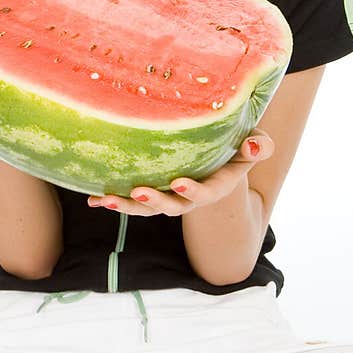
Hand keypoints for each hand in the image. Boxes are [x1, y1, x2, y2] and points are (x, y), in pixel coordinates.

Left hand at [87, 130, 273, 216]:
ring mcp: (169, 198)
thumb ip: (259, 147)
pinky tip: (92, 199)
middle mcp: (190, 197)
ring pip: (147, 208)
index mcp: (216, 186)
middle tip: (138, 192)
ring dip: (126, 206)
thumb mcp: (254, 144)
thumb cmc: (238, 145)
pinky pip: (131, 201)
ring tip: (106, 199)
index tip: (179, 182)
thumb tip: (256, 146)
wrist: (220, 157)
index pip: (206, 193)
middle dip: (154, 201)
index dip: (193, 191)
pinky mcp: (152, 194)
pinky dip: (112, 201)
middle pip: (172, 206)